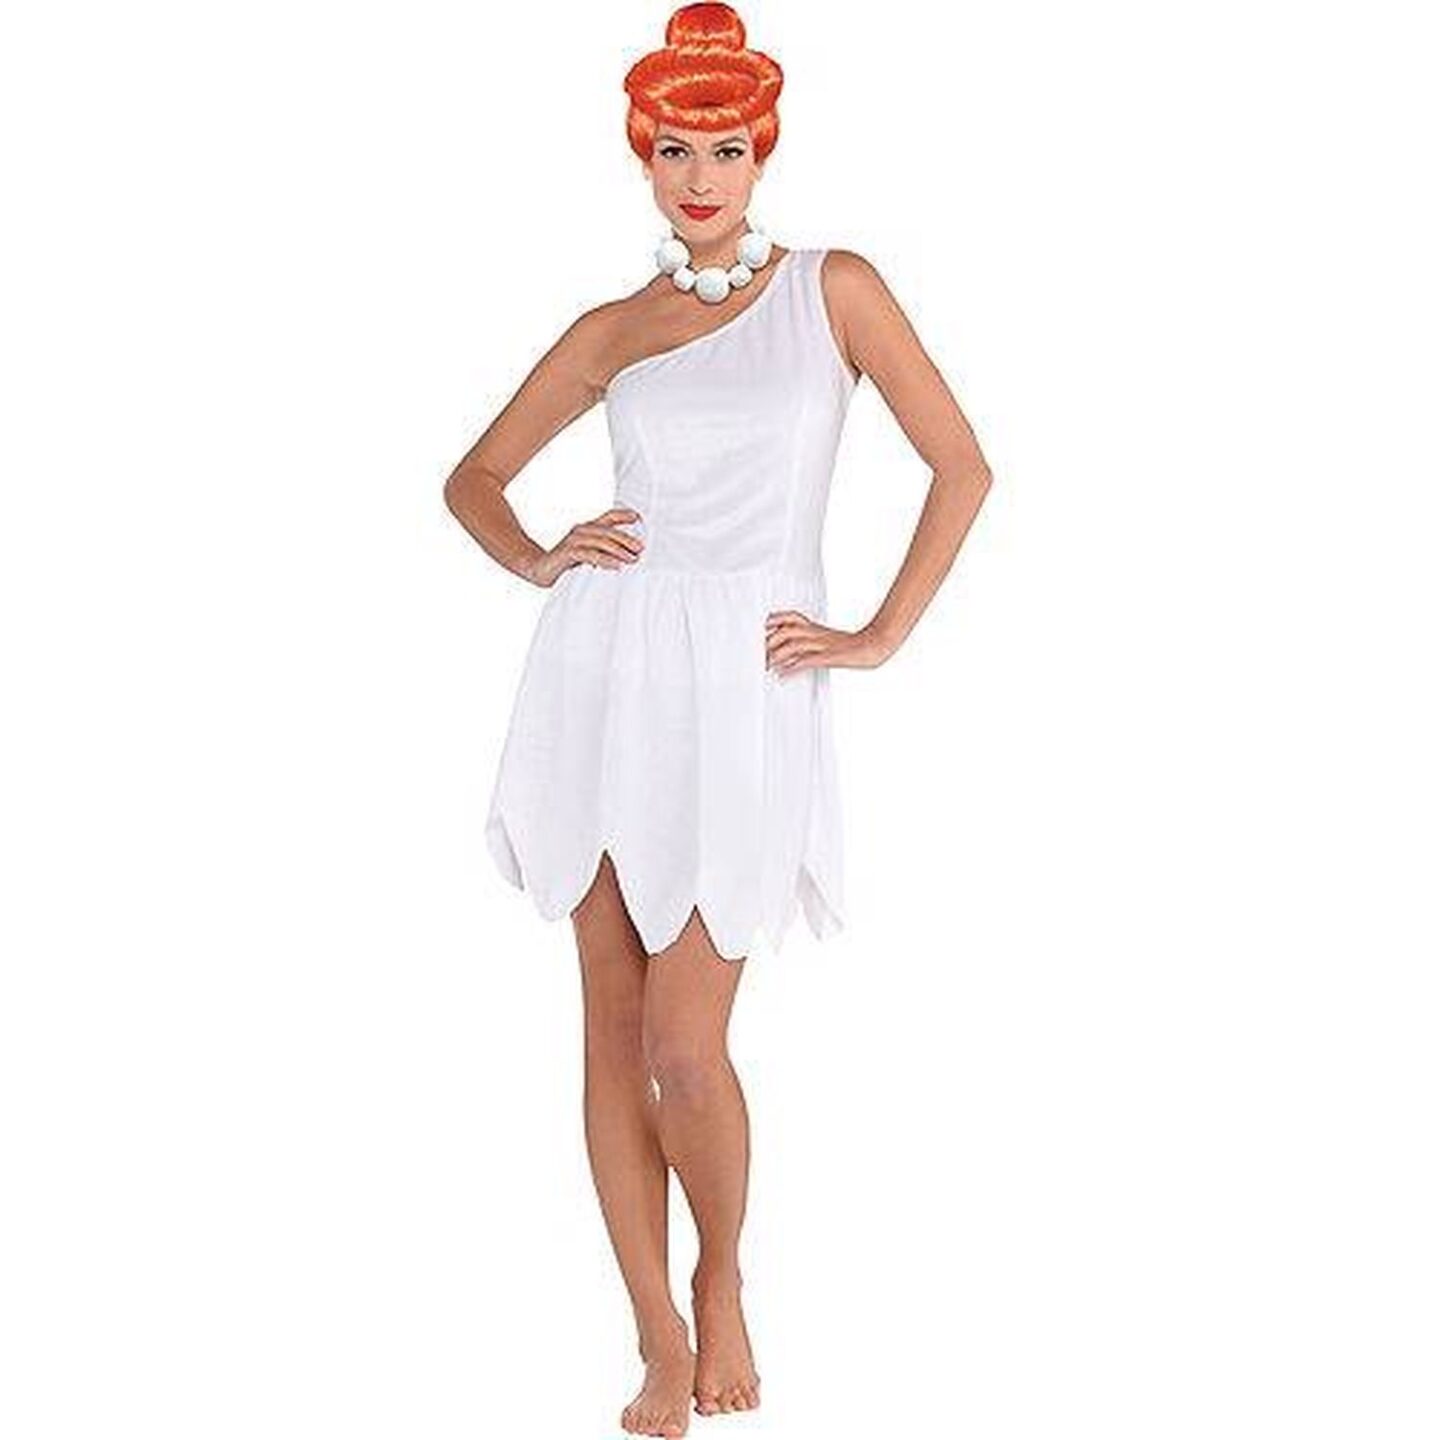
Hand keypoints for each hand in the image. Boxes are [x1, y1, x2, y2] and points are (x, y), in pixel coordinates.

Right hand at [527, 507, 644, 586]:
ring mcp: (573, 540)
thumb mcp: (587, 554)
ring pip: (600, 542)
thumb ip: (603, 550)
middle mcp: (580, 530)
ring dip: (618, 550)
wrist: (538, 569)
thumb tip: (628, 555)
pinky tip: (616, 566)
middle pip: (608, 531)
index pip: (608, 517)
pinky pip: (589, 555)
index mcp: (587, 528)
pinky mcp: (567, 553)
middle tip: (640, 549)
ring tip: (632, 559)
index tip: (639, 518)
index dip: (623, 515)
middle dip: (626, 539)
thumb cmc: (565, 562)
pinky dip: (604, 560)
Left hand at [764, 611, 891, 675]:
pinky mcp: (829, 656)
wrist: (874, 646)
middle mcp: (818, 634)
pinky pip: (807, 660)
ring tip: (767, 665)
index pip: (793, 618)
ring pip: (795, 644)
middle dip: (771, 641)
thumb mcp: (830, 639)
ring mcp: (823, 644)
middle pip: (788, 631)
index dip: (776, 620)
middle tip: (759, 653)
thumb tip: (794, 654)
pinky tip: (782, 674)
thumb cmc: (854, 646)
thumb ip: (813, 642)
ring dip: (778, 655)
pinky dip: (792, 667)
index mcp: (817, 628)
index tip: (762, 626)